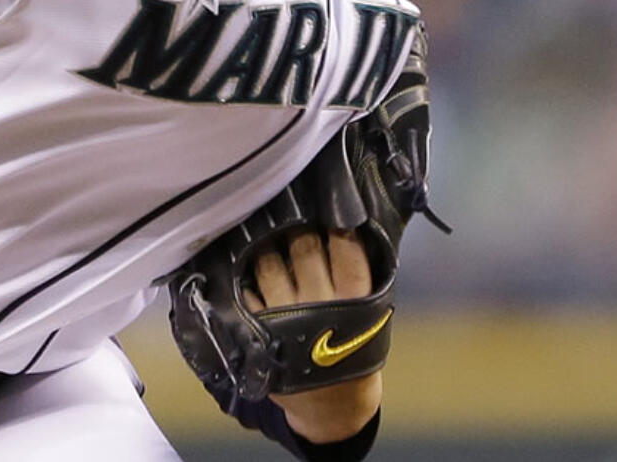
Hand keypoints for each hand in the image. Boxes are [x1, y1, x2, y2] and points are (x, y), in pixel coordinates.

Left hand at [247, 229, 382, 443]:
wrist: (333, 407)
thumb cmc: (353, 351)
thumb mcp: (370, 318)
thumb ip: (358, 277)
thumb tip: (347, 226)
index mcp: (355, 301)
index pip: (347, 250)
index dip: (338, 224)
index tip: (331, 208)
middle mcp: (319, 305)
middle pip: (304, 246)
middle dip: (298, 227)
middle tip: (295, 216)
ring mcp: (286, 316)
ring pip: (269, 261)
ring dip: (267, 244)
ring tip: (270, 235)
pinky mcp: (259, 327)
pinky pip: (246, 287)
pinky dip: (246, 273)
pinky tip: (248, 262)